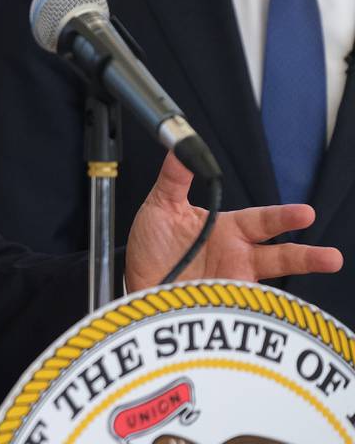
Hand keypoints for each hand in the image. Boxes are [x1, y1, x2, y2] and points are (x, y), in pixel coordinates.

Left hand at [126, 151, 343, 292]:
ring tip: (307, 301)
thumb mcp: (161, 205)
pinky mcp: (221, 309)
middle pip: (280, 257)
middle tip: (331, 258)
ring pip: (269, 290)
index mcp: (227, 229)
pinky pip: (242, 311)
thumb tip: (181, 149)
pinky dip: (252, 313)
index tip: (306, 214)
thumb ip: (174, 179)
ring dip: (287, 296)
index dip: (283, 217)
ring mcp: (232, 285)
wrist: (135, 280)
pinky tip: (257, 319)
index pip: (262, 221)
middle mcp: (237, 257)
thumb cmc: (153, 245)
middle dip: (306, 257)